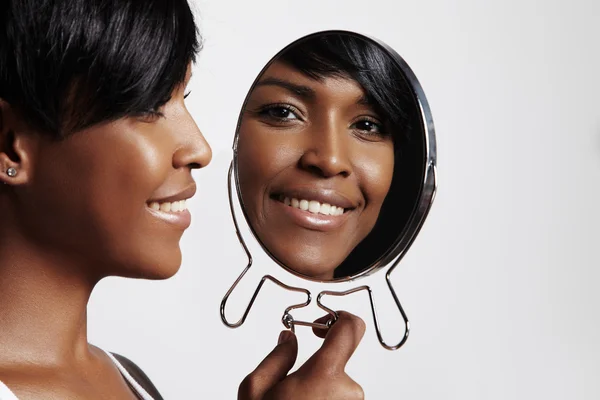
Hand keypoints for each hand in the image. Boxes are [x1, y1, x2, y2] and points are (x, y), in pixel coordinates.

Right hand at [238, 311, 365, 399]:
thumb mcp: (255, 389)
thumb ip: (277, 356)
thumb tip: (289, 339)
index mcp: (324, 374)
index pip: (350, 327)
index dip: (339, 316)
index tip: (324, 321)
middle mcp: (347, 390)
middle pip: (341, 359)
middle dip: (321, 363)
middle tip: (295, 379)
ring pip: (340, 384)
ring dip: (321, 388)